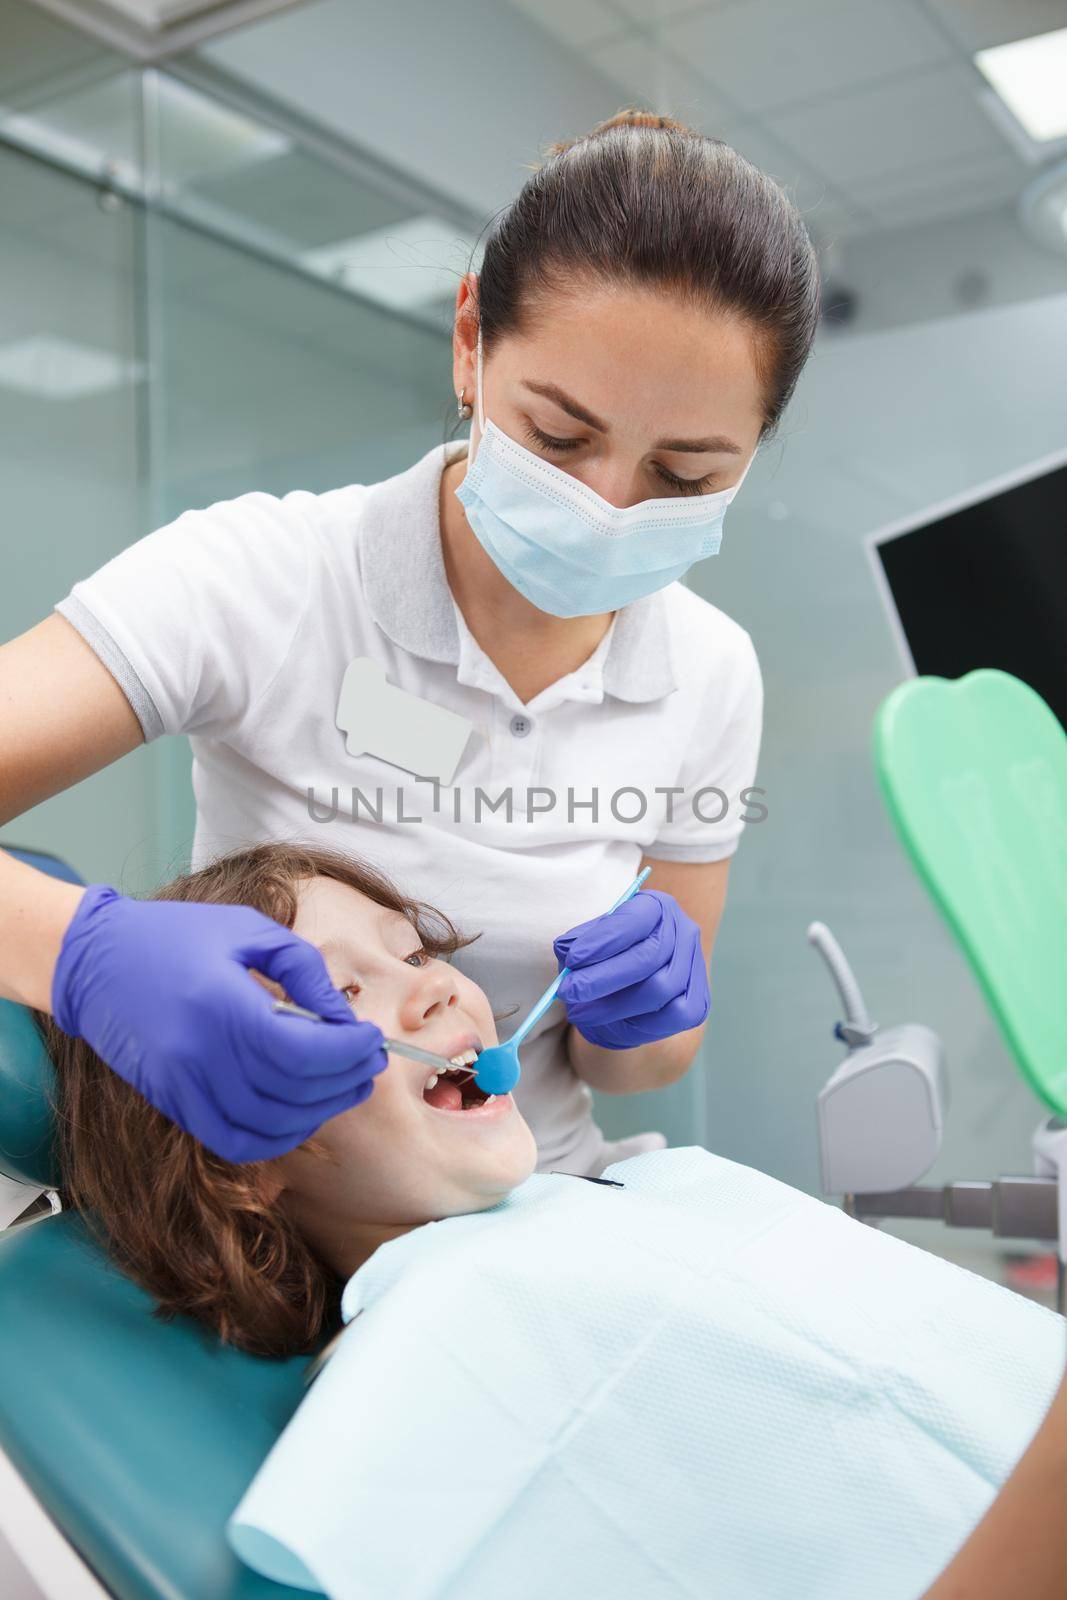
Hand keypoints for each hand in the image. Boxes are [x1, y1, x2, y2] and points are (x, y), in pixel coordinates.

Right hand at [52, 885, 387, 1161]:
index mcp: (222, 1005)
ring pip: (271, 1124)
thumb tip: (344, 1019)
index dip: (348, 1052)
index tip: (373, 1038)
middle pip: (294, 1091)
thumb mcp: (249, 931)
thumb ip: (304, 971)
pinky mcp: (173, 1103)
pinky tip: (303, 1113)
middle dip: (345, 1080)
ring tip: (346, 1085)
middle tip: (371, 1062)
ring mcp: (183, 1086)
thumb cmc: (175, 935)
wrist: (95, 959)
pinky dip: (277, 1136)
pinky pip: (235, 1140)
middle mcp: (200, 1054)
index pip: (303, 1052)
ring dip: (320, 1111)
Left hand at [552, 889, 709, 1050]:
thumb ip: (576, 943)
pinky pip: (671, 1016)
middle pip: (648, 958)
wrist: (635, 987)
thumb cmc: (608, 956)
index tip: (572, 960)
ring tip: (579, 1011)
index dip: (602, 941)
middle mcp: (683, 931)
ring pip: (658, 990)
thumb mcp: (589, 942)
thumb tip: (568, 952)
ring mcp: (695, 968)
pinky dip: (637, 1022)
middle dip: (602, 978)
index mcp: (656, 907)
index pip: (633, 920)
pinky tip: (611, 1021)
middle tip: (568, 992)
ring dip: (613, 1005)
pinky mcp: (698, 1003)